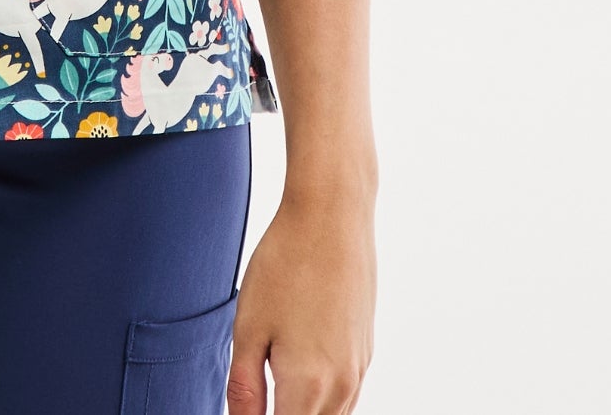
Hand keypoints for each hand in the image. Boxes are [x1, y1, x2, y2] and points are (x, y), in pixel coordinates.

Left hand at [227, 185, 375, 413]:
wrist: (333, 215)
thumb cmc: (285, 264)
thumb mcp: (248, 327)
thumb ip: (244, 389)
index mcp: (307, 387)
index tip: (246, 407)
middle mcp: (342, 387)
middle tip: (258, 396)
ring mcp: (359, 371)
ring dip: (303, 412)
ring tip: (274, 391)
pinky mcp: (366, 353)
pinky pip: (345, 398)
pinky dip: (322, 402)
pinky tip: (299, 377)